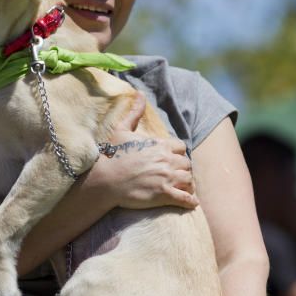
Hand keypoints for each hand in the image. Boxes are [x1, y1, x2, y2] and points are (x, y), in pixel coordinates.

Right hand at [87, 92, 197, 209]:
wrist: (104, 180)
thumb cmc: (111, 155)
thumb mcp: (121, 129)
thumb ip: (134, 112)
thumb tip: (139, 93)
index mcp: (160, 145)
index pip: (181, 147)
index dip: (177, 154)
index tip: (170, 160)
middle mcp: (167, 160)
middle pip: (186, 164)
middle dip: (182, 169)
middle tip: (175, 176)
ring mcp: (167, 178)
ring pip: (189, 180)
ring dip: (186, 184)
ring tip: (181, 188)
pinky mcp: (164, 194)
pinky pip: (186, 198)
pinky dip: (190, 201)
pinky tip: (190, 202)